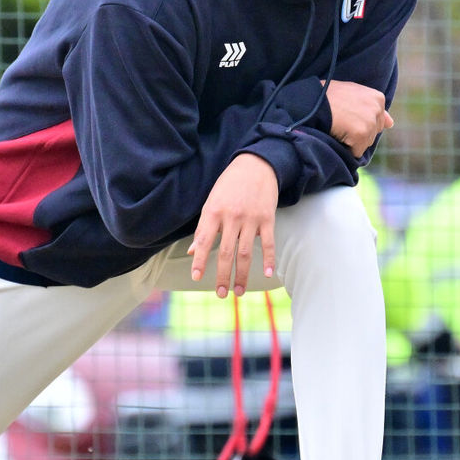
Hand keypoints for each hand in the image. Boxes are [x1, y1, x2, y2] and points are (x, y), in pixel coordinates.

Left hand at [187, 153, 277, 298]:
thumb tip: (191, 251)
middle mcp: (231, 217)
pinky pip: (268, 243)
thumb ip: (203, 227)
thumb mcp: (211, 201)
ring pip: (245, 252)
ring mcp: (250, 219)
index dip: (199, 260)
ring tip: (239, 291)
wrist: (256, 165)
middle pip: (225, 252)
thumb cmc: (229, 184)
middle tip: (220, 294)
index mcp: (214, 212)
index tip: (196, 277)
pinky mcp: (267, 218)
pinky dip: (268, 259)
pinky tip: (268, 273)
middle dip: (222, 275)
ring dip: (242, 274)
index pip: (204, 241)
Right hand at [325, 79, 393, 156]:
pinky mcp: (360, 135)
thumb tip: (391, 123)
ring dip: (351, 141)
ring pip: (364, 144)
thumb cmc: (327, 95)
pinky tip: (336, 134)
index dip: (359, 122)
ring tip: (338, 126)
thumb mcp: (353, 93)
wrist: (311, 100)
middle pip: (372, 133)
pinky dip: (345, 148)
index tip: (347, 117)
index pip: (377, 121)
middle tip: (341, 121)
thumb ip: (373, 106)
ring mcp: (369, 122)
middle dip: (358, 132)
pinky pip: (355, 152)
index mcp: (378, 98)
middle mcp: (377, 109)